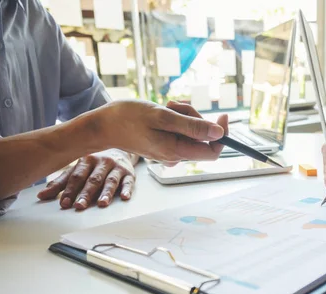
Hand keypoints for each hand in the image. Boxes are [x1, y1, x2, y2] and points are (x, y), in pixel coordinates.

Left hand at [37, 149, 134, 209]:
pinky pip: (128, 181)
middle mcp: (101, 162)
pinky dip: (127, 189)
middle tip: (80, 206)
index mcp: (86, 160)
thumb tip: (41, 196)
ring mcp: (116, 167)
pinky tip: (125, 197)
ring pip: (110, 181)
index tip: (64, 203)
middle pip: (93, 179)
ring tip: (101, 204)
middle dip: (86, 193)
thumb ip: (60, 183)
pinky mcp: (129, 173)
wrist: (119, 148)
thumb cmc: (95, 163)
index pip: (77, 177)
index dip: (70, 190)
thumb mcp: (77, 170)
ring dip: (106, 193)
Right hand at [89, 100, 225, 162]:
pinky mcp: (164, 144)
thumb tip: (219, 132)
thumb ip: (192, 125)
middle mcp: (175, 156)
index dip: (222, 134)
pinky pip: (179, 131)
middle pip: (201, 137)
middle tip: (175, 105)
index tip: (223, 115)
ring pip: (190, 132)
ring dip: (183, 115)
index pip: (213, 151)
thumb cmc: (127, 118)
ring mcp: (169, 151)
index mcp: (176, 151)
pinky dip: (176, 119)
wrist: (102, 125)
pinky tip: (161, 112)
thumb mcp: (162, 116)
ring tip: (165, 106)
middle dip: (194, 117)